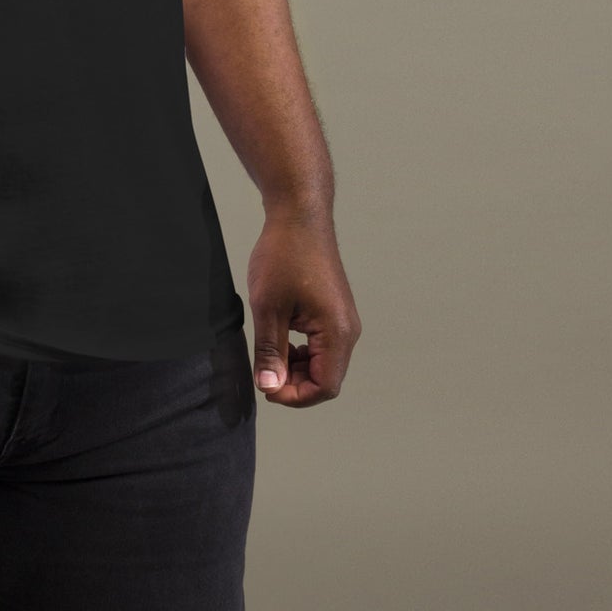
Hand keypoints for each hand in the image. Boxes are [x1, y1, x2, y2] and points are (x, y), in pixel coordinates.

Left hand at [246, 207, 360, 406]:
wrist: (299, 215)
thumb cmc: (284, 255)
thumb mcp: (268, 307)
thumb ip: (269, 350)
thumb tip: (269, 387)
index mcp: (337, 333)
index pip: (324, 387)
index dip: (294, 395)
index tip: (265, 386)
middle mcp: (348, 331)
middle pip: (325, 378)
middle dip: (293, 382)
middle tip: (263, 370)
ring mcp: (343, 321)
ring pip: (322, 363)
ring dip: (295, 367)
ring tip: (268, 352)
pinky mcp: (334, 312)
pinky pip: (321, 345)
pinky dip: (300, 350)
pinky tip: (279, 337)